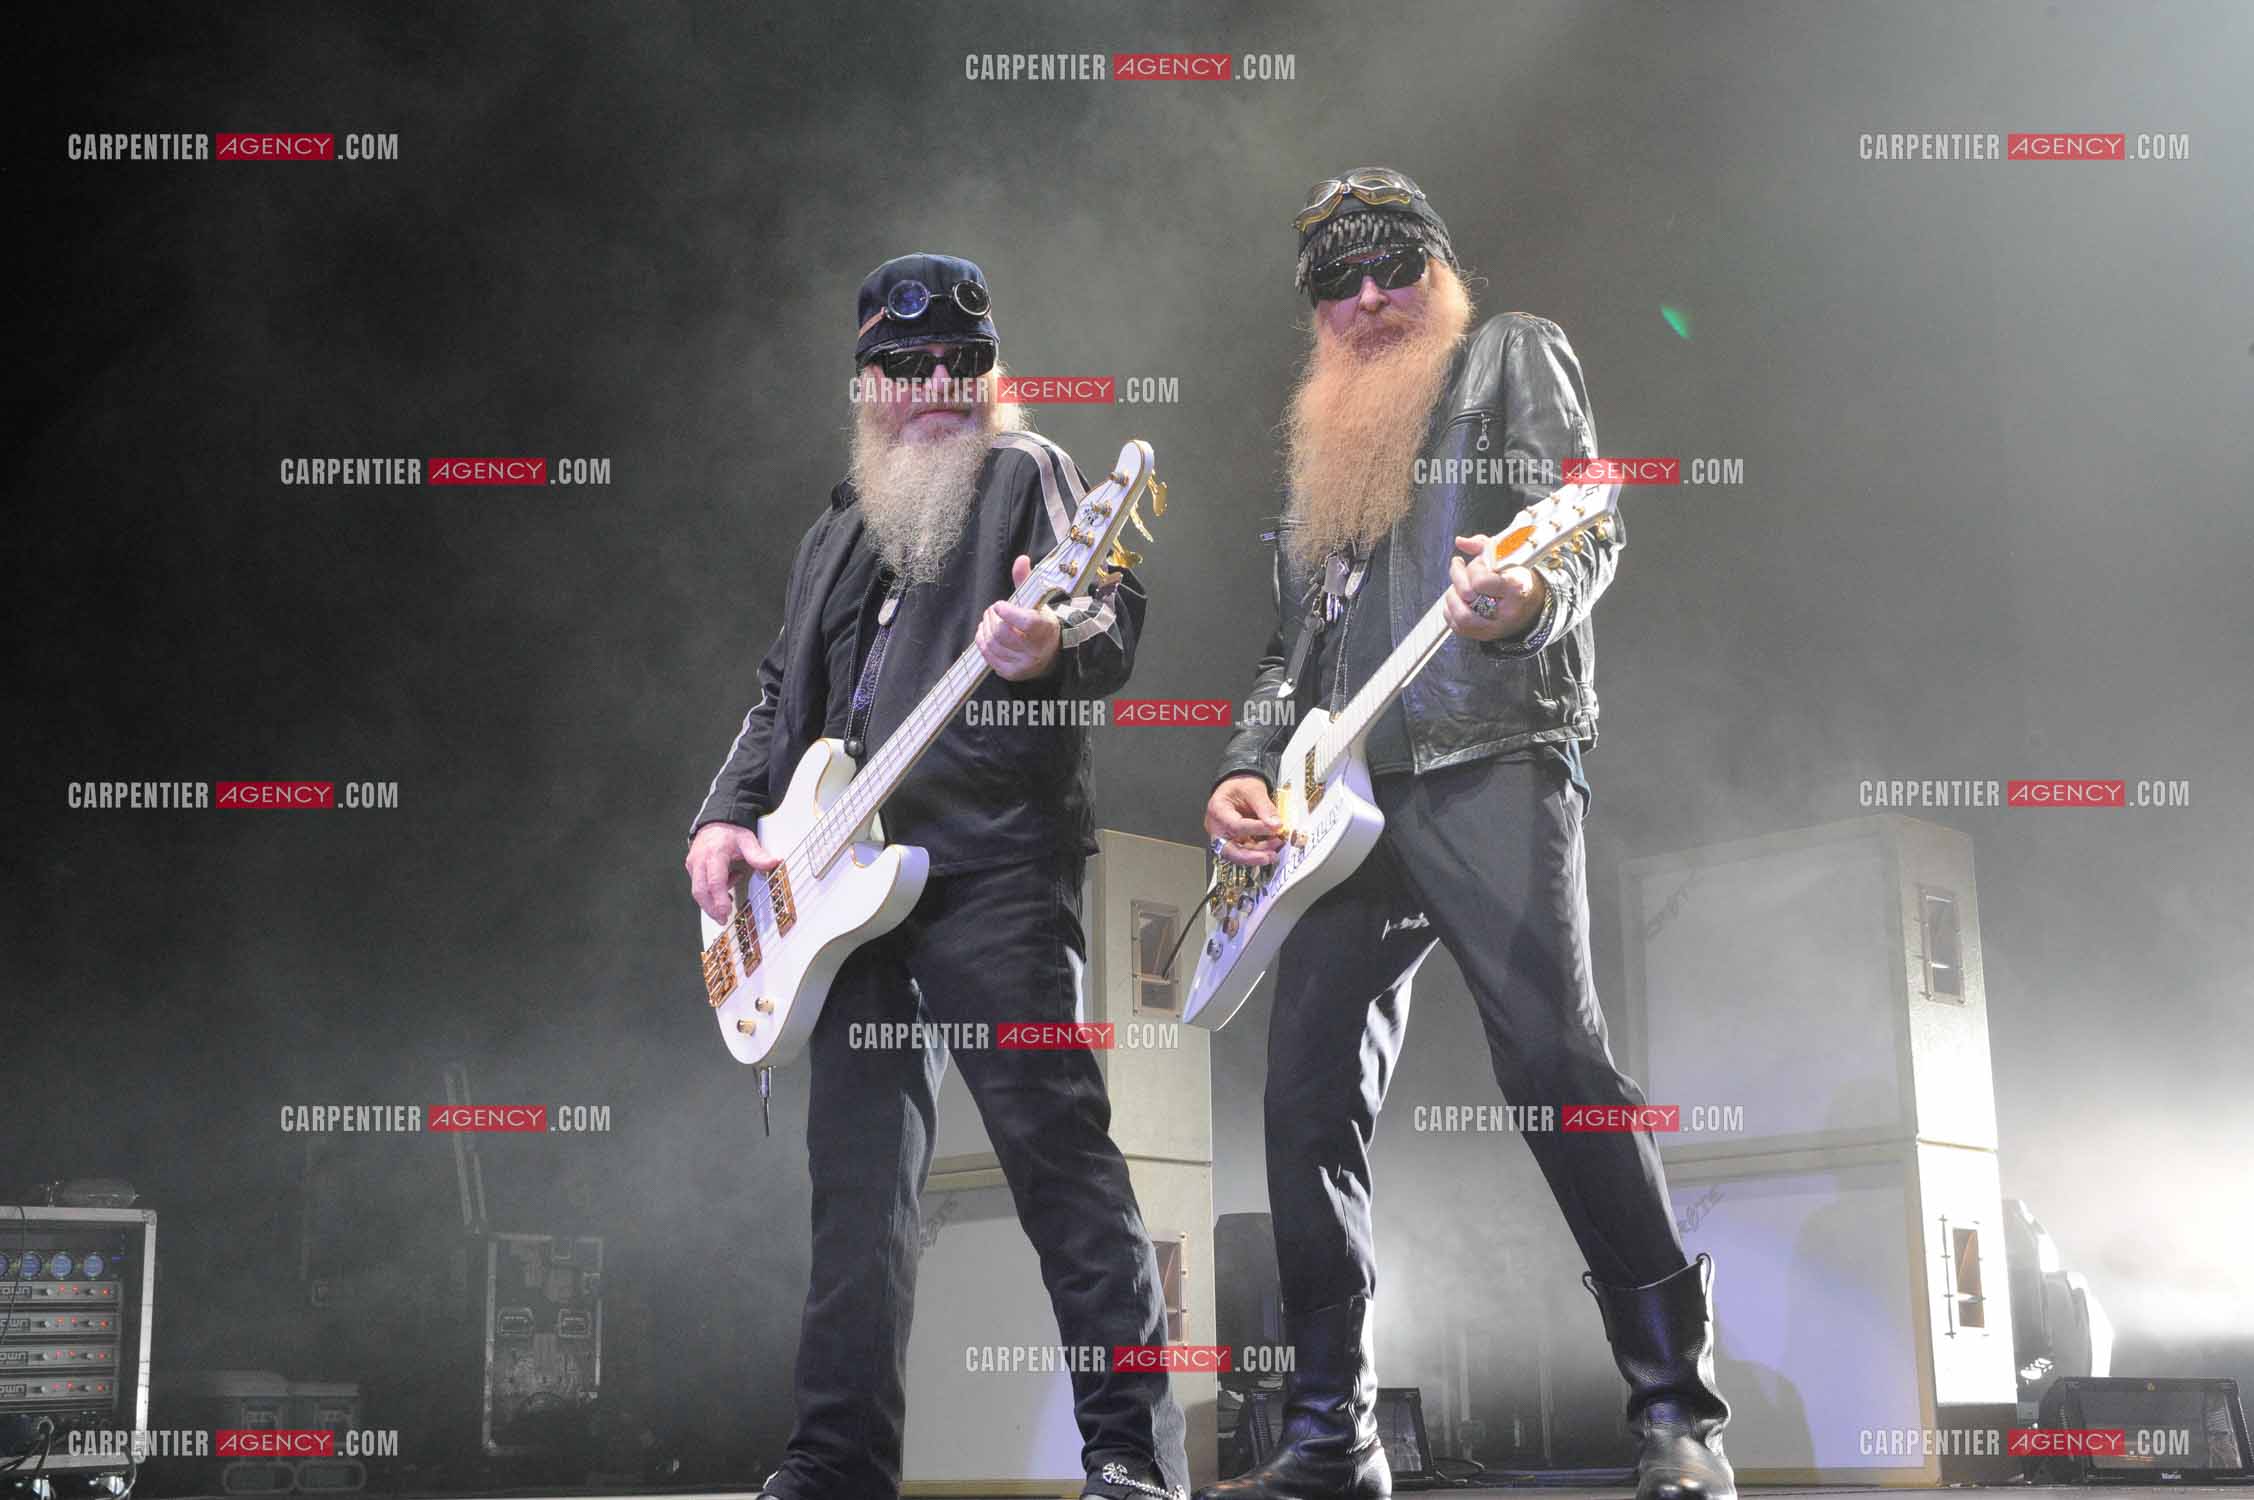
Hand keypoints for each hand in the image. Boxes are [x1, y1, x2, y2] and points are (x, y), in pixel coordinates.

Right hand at [686, 821, 779, 922]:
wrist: (716, 821)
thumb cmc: (731, 832)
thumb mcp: (747, 840)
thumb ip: (758, 854)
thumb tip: (773, 862)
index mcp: (714, 854)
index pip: (714, 881)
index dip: (719, 899)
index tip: (726, 911)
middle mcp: (700, 860)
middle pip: (701, 891)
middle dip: (711, 908)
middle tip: (723, 919)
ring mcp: (693, 864)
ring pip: (697, 890)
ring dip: (710, 903)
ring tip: (726, 906)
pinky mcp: (691, 868)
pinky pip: (698, 885)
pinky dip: (710, 892)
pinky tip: (725, 888)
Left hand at [977, 554, 1061, 680]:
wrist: (1048, 655)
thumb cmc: (1040, 623)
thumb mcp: (1037, 602)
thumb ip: (1025, 581)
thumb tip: (1021, 559)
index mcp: (1045, 629)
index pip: (1025, 622)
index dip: (1007, 612)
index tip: (998, 605)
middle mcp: (1036, 650)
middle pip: (1003, 633)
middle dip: (991, 618)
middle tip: (992, 611)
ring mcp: (1023, 664)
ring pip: (993, 644)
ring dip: (985, 628)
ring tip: (988, 620)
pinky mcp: (1011, 673)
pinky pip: (988, 656)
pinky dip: (982, 642)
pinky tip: (985, 633)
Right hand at [1205, 774, 1283, 866]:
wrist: (1239, 785)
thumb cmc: (1241, 785)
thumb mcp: (1254, 790)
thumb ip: (1265, 807)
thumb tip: (1275, 824)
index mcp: (1217, 810)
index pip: (1235, 825)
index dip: (1256, 829)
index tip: (1274, 828)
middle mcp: (1217, 827)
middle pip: (1229, 849)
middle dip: (1250, 856)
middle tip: (1269, 855)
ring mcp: (1225, 836)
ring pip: (1238, 853)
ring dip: (1258, 854)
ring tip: (1275, 848)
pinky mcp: (1235, 841)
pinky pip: (1245, 850)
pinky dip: (1259, 851)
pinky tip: (1271, 847)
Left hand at [1444, 534, 1546, 641]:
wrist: (1530, 605)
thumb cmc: (1517, 579)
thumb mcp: (1507, 556)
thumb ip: (1483, 545)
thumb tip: (1460, 542)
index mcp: (1515, 588)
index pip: (1482, 582)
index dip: (1473, 570)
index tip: (1475, 563)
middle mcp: (1506, 612)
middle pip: (1468, 601)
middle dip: (1457, 583)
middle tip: (1458, 569)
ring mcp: (1494, 627)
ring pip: (1460, 617)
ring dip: (1452, 597)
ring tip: (1458, 585)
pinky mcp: (1483, 636)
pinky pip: (1457, 626)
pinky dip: (1451, 610)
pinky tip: (1457, 598)